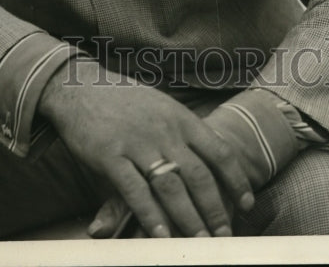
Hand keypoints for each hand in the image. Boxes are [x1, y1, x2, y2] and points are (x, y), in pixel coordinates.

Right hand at [39, 59, 253, 237]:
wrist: (81, 86)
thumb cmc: (125, 101)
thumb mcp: (161, 107)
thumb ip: (181, 133)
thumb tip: (207, 161)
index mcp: (180, 117)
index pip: (219, 151)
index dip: (236, 180)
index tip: (247, 203)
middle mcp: (164, 130)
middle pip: (198, 175)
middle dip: (215, 209)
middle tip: (224, 235)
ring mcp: (137, 142)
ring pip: (170, 186)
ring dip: (188, 219)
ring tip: (199, 242)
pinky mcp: (110, 155)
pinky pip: (134, 190)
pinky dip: (149, 215)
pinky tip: (160, 235)